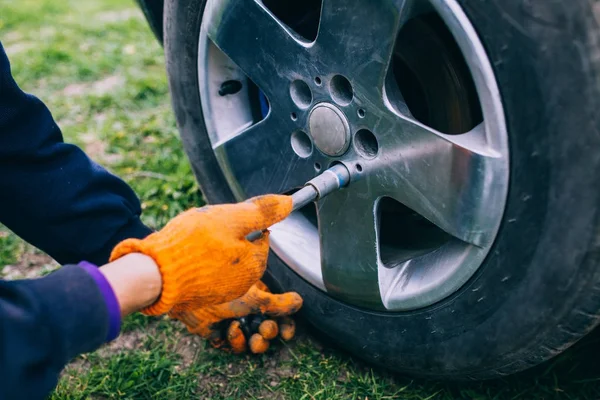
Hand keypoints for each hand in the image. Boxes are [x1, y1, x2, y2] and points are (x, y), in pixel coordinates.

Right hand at [109, 195, 292, 314]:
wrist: (154, 273)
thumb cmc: (192, 245)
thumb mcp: (231, 218)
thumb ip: (262, 211)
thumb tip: (289, 203)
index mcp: (255, 265)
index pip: (260, 235)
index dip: (241, 222)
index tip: (224, 221)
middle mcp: (243, 284)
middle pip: (241, 248)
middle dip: (226, 236)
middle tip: (205, 232)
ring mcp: (222, 292)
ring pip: (223, 259)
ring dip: (211, 248)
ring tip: (192, 244)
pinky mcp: (202, 296)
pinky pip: (207, 272)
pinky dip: (198, 261)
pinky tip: (184, 256)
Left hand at [169, 281, 302, 352]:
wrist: (190, 294)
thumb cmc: (224, 290)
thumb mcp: (255, 297)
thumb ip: (278, 303)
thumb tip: (300, 301)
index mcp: (258, 295)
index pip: (278, 313)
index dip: (285, 325)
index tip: (287, 332)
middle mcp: (247, 309)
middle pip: (267, 329)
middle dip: (270, 332)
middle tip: (265, 329)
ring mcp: (234, 321)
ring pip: (252, 341)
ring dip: (257, 342)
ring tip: (254, 338)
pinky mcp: (220, 334)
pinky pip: (234, 345)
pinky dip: (236, 340)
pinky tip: (232, 328)